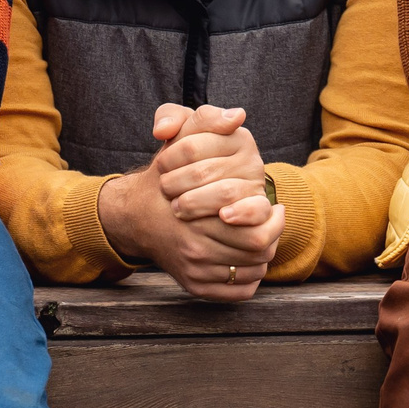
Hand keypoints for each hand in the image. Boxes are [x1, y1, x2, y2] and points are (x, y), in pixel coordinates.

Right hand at [99, 105, 278, 300]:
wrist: (133, 216)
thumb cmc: (164, 177)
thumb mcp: (179, 140)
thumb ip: (205, 121)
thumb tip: (236, 116)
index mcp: (195, 216)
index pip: (256, 231)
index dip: (273, 219)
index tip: (275, 206)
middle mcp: (192, 249)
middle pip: (257, 252)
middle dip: (273, 235)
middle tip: (274, 220)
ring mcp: (193, 271)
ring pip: (252, 272)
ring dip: (263, 256)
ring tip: (263, 235)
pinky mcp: (195, 287)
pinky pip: (239, 291)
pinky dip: (250, 278)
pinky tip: (247, 257)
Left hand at [150, 102, 267, 217]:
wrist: (192, 194)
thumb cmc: (186, 159)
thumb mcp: (178, 131)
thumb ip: (169, 116)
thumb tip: (163, 130)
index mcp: (234, 134)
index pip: (192, 145)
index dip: (169, 157)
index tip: (161, 165)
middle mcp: (251, 158)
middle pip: (202, 172)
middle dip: (175, 182)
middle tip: (165, 187)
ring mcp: (256, 184)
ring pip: (223, 193)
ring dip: (192, 203)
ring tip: (177, 206)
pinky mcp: (261, 209)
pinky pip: (256, 210)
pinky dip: (240, 213)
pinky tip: (224, 216)